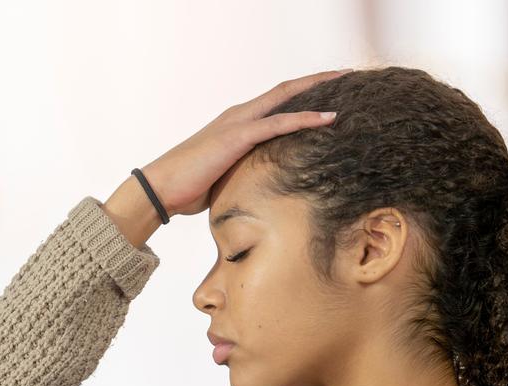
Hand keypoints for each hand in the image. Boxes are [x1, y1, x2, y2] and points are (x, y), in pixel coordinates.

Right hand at [140, 69, 349, 217]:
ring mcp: (238, 124)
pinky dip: (305, 118)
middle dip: (317, 80)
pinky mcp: (237, 137)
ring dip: (318, 90)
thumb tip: (262, 186)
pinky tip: (329, 117)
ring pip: (285, 98)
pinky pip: (278, 123)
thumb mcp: (225, 176)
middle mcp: (239, 116)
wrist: (160, 188)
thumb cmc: (188, 187)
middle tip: (347, 75)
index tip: (329, 91)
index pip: (275, 102)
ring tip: (347, 83)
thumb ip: (245, 171)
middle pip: (285, 90)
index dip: (302, 94)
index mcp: (236, 123)